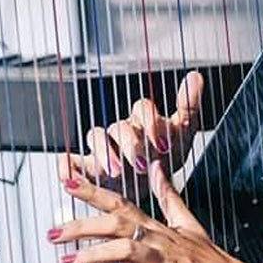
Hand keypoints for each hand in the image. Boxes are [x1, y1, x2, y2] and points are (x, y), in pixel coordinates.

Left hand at [49, 159, 260, 262]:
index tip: (66, 181)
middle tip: (51, 232)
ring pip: (125, 250)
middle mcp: (157, 238)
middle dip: (80, 226)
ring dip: (94, 255)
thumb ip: (168, 195)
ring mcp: (166, 259)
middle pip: (114, 224)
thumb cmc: (210, 260)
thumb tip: (157, 167)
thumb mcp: (187, 222)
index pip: (119, 202)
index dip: (92, 191)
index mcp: (156, 226)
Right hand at [58, 71, 204, 190]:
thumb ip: (188, 106)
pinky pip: (72, 163)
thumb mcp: (183, 133)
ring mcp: (104, 149)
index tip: (163, 144)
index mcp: (143, 119)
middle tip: (139, 162)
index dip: (151, 123)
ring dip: (104, 153)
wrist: (154, 185)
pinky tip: (68, 174)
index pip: (142, 109)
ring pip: (96, 138)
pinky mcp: (89, 168)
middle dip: (129, 143)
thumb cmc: (166, 155)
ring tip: (115, 172)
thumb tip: (196, 77)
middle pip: (119, 126)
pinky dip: (66, 166)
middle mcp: (121, 131)